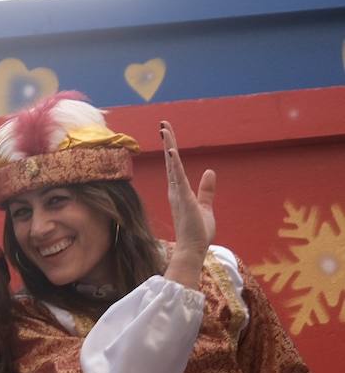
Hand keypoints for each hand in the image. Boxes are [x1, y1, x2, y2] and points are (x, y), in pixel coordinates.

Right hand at [162, 121, 215, 255]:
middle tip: (163, 124)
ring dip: (169, 146)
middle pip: (171, 160)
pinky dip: (174, 163)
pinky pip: (177, 176)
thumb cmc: (198, 231)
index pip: (174, 165)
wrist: (193, 248)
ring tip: (164, 130)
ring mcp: (177, 193)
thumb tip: (209, 171)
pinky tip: (172, 151)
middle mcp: (175, 189)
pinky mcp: (183, 198)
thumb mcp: (205, 206)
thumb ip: (206, 189)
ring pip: (172, 164)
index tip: (167, 134)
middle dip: (168, 141)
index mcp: (179, 191)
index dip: (171, 149)